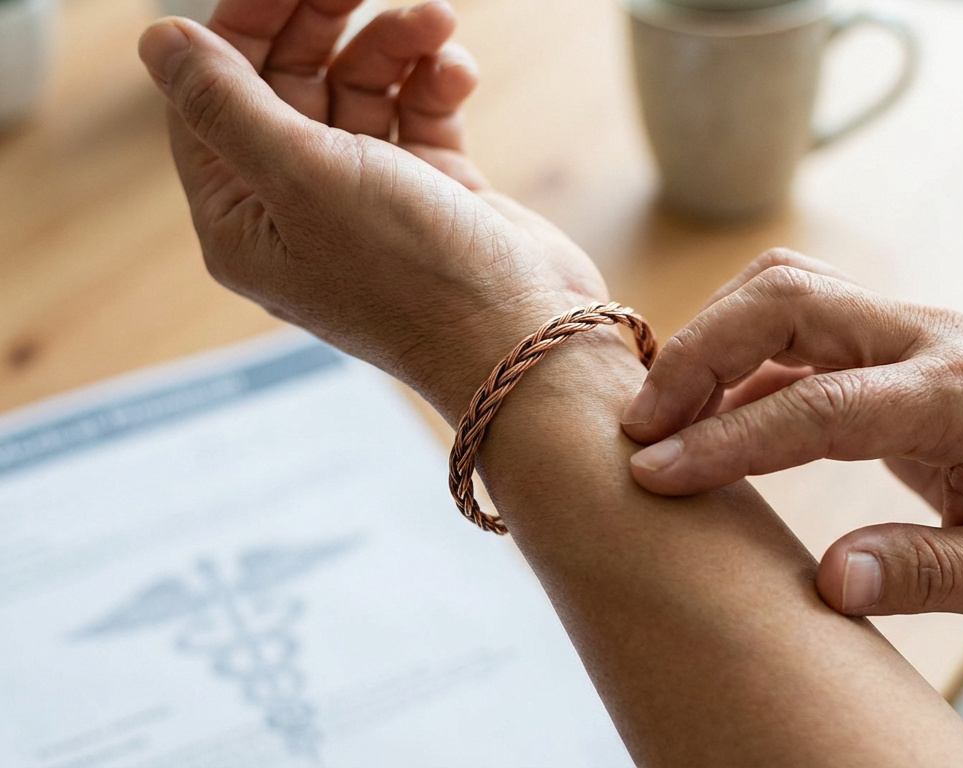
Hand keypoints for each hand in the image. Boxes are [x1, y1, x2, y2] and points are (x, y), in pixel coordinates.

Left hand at [137, 1, 610, 421]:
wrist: (525, 342)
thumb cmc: (413, 280)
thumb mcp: (304, 180)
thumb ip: (227, 104)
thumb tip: (158, 41)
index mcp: (243, 217)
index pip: (217, 93)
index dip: (248, 22)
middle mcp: (300, 207)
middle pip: (292, 81)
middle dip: (326, 22)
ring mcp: (371, 201)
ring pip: (363, 90)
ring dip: (395, 46)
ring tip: (437, 22)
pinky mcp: (434, 194)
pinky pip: (419, 114)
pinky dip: (436, 84)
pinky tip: (457, 73)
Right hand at [620, 250, 962, 628]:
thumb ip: (929, 573)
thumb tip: (828, 582)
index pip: (822, 404)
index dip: (729, 438)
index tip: (656, 474)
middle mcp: (934, 338)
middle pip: (788, 299)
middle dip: (699, 353)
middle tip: (638, 427)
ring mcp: (914, 329)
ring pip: (786, 291)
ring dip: (711, 340)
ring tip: (659, 417)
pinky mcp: (895, 341)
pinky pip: (799, 324)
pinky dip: (740, 359)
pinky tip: (708, 417)